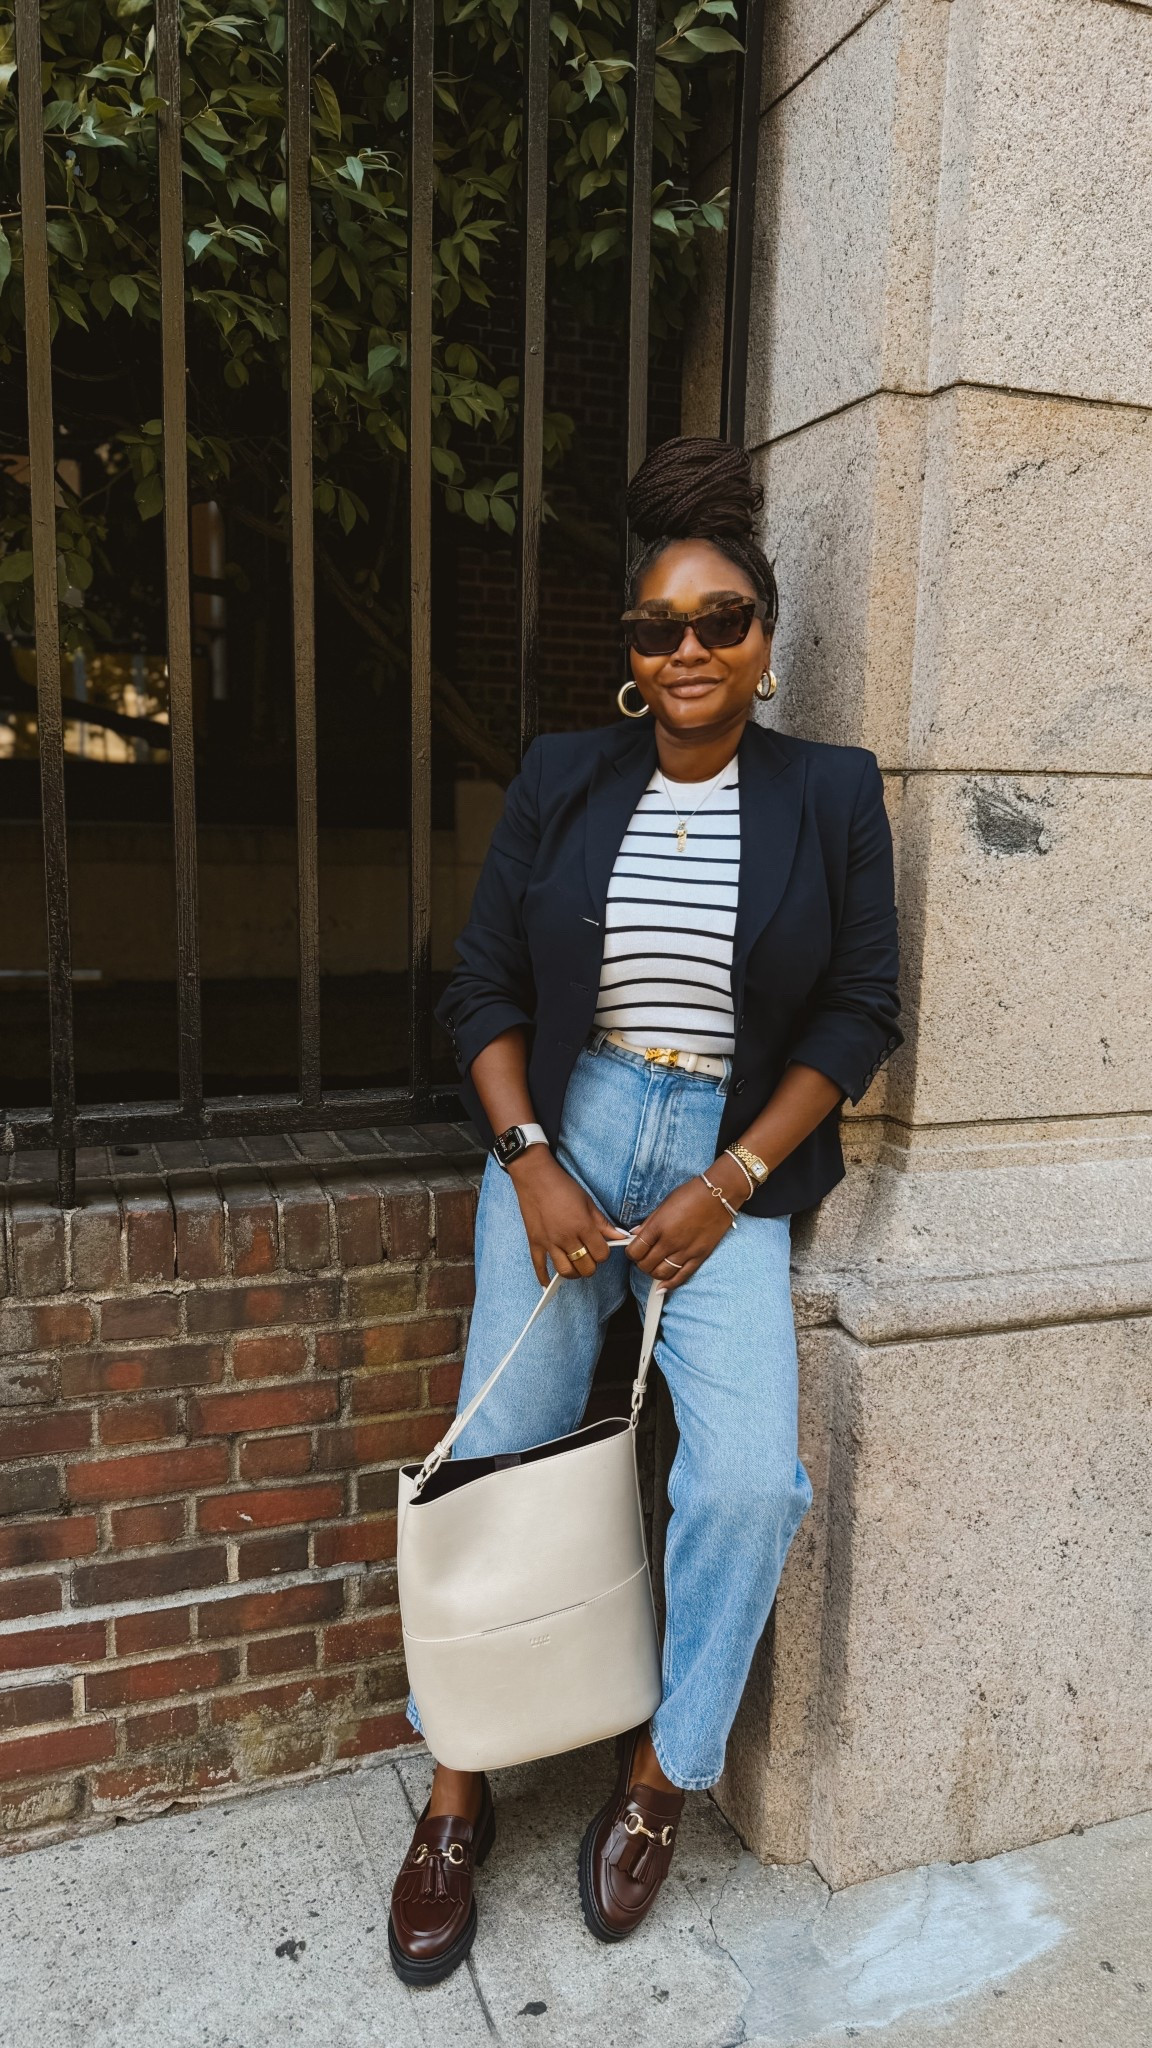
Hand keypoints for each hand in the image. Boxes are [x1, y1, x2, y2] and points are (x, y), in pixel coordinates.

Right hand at [507, 1149, 628, 1284]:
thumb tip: (619, 1236)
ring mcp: (549, 1242)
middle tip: (590, 1255)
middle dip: (591, 1265)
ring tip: (576, 1265)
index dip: (604, 1253)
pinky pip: (539, 1266)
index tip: (601, 1247)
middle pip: (586, 1267)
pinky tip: (548, 1283)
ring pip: (566, 1271)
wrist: (535, 1177)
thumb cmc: (563, 1186)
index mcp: (582, 1226)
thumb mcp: (588, 1202)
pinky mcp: (535, 1242)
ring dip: (574, 1272)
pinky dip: (544, 1277)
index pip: (601, 1254)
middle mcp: (566, 1237)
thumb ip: (603, 1223)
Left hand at [626, 1157, 746, 1290]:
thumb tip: (635, 1235)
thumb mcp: (664, 1204)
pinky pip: (682, 1276)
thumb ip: (649, 1222)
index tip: (633, 1251)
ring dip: (653, 1273)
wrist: (719, 1194)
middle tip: (643, 1258)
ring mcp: (685, 1251)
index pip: (635, 1250)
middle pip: (646, 1265)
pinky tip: (662, 1287)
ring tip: (654, 1267)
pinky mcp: (699, 1256)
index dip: (630, 1253)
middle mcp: (670, 1241)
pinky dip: (670, 1284)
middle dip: (641, 1263)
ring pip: (661, 1273)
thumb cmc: (691, 1194)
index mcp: (658, 1226)